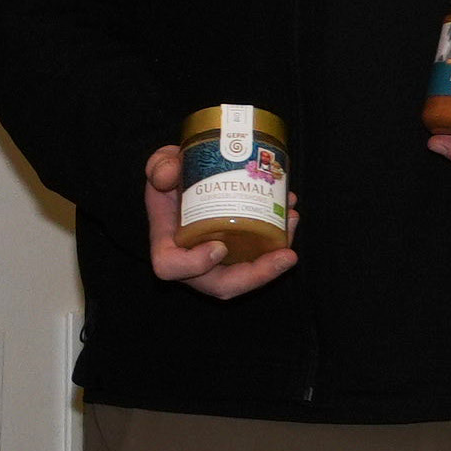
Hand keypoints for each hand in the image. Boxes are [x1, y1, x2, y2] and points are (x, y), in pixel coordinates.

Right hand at [143, 142, 299, 299]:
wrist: (186, 177)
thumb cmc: (170, 176)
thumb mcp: (158, 165)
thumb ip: (160, 166)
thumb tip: (169, 175)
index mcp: (167, 242)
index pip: (170, 267)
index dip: (194, 265)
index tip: (218, 246)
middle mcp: (193, 259)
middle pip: (222, 284)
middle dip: (257, 275)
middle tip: (286, 254)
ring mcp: (219, 259)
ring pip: (247, 275)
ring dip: (276, 259)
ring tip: (292, 221)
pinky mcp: (239, 251)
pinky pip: (260, 257)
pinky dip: (279, 240)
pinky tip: (289, 212)